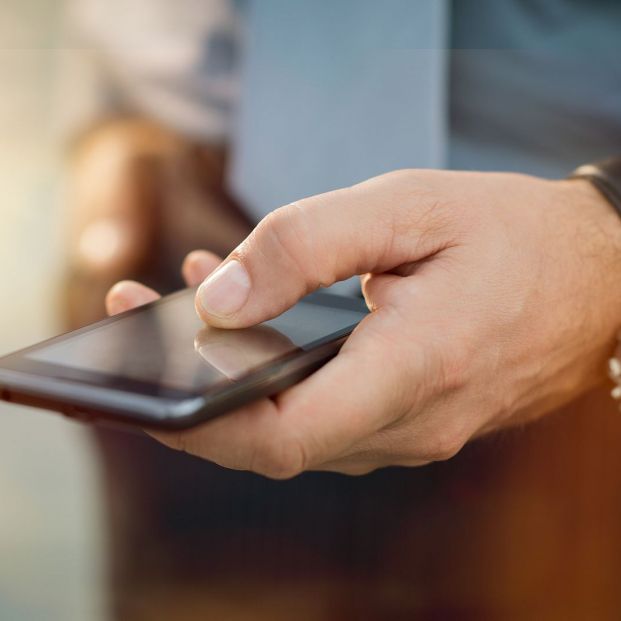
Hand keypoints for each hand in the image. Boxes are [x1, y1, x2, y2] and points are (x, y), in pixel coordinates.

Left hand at [108, 170, 620, 477]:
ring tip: (186, 302)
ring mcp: (414, 429)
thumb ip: (307, 247)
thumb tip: (220, 295)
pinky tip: (253, 322)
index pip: (283, 437)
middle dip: (194, 393)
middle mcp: (412, 421)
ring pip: (298, 429)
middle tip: (137, 315)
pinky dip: (278, 376)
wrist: (596, 277)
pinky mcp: (412, 418)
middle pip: (275, 443)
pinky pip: (329, 413)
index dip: (201, 424)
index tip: (141, 387)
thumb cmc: (512, 234)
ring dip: (234, 378)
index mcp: (415, 368)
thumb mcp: (406, 207)